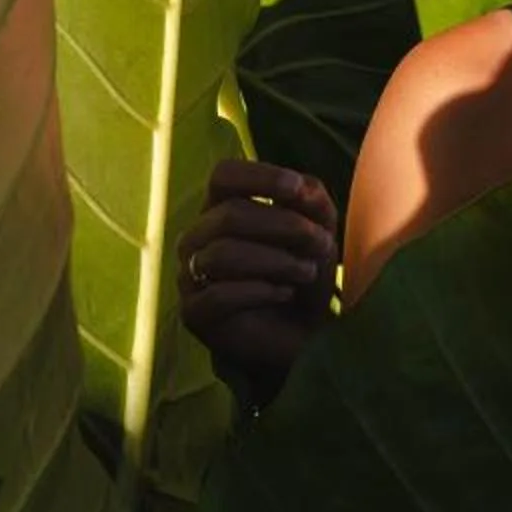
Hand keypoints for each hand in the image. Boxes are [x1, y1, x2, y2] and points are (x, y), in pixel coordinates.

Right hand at [178, 161, 339, 404]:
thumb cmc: (302, 273)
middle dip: (284, 226)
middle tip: (322, 243)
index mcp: (220, 208)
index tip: (297, 188)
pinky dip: (260, 290)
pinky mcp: (194, 313)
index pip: (223, 176)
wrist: (301, 335)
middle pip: (229, 214)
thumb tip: (303, 188)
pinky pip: (219, 294)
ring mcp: (189, 276)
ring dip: (277, 260)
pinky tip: (284, 293)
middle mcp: (197, 237)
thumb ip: (313, 200)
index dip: (260, 177)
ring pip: (223, 253)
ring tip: (307, 272)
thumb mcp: (318, 230)